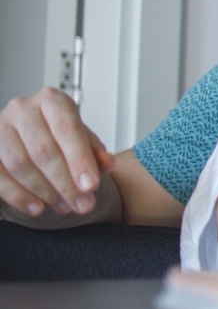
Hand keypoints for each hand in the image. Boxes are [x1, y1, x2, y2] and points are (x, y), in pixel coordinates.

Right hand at [0, 87, 114, 218]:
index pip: (67, 129)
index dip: (80, 160)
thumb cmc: (62, 138)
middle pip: (43, 150)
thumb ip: (97, 153)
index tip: (91, 185)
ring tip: (65, 206)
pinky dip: (18, 196)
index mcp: (52, 100)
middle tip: (82, 204)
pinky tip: (38, 208)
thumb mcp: (85, 142)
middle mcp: (22, 108)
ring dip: (45, 192)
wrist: (36, 137)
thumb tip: (107, 163)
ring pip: (20, 164)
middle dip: (65, 183)